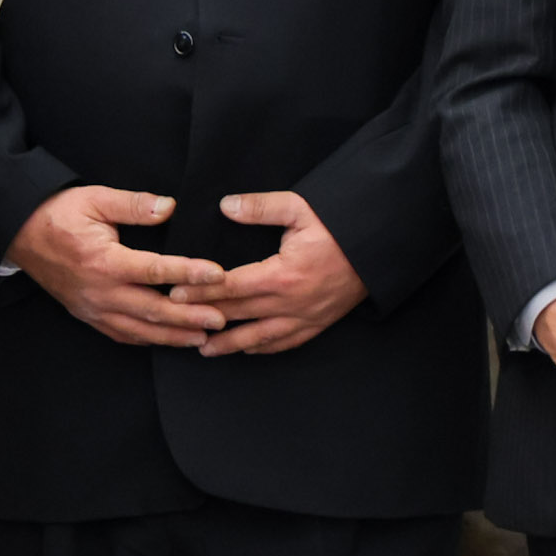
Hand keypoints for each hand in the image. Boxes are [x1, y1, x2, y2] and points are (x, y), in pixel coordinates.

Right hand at [6, 186, 226, 346]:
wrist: (18, 233)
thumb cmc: (58, 212)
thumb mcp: (94, 198)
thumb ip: (133, 205)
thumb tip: (169, 207)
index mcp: (103, 261)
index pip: (155, 270)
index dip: (189, 273)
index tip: (219, 274)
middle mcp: (100, 291)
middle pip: (153, 310)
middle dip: (190, 317)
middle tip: (222, 319)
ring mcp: (93, 308)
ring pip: (140, 330)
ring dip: (174, 335)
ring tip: (204, 337)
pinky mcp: (87, 315)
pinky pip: (121, 334)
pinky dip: (148, 340)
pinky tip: (168, 339)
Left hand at [167, 190, 365, 356]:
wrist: (381, 247)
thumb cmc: (340, 225)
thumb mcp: (300, 208)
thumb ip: (260, 208)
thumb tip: (226, 206)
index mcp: (283, 275)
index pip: (231, 287)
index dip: (200, 292)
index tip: (174, 296)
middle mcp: (292, 303)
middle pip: (240, 314)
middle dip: (206, 319)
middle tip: (175, 326)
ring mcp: (307, 317)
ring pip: (261, 337)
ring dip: (231, 344)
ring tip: (204, 349)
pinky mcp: (319, 323)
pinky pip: (287, 342)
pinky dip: (264, 349)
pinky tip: (247, 350)